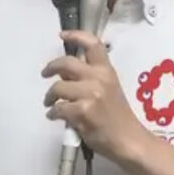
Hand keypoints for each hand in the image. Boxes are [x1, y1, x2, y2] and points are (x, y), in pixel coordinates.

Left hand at [42, 30, 149, 162]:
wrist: (128, 139)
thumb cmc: (118, 117)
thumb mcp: (109, 89)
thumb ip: (90, 77)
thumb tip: (65, 73)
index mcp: (107, 71)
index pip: (92, 44)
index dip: (76, 36)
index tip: (62, 35)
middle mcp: (99, 78)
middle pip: (66, 63)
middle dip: (51, 67)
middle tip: (45, 74)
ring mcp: (90, 94)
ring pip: (58, 87)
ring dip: (50, 97)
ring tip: (50, 103)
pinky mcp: (82, 112)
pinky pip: (58, 108)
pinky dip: (53, 113)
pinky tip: (55, 116)